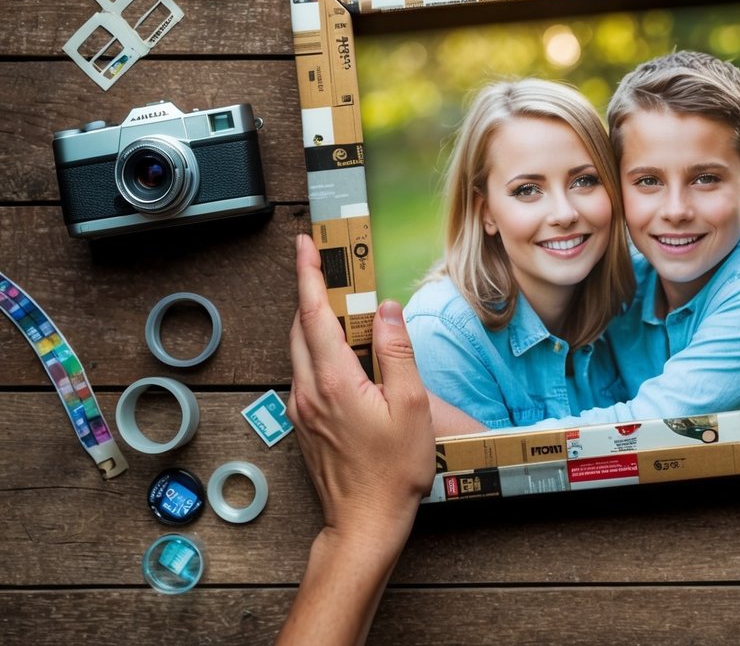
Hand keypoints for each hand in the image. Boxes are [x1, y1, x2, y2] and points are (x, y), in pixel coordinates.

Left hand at [287, 233, 435, 554]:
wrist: (364, 523)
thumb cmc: (393, 471)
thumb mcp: (410, 406)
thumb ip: (396, 352)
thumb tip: (388, 310)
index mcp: (333, 381)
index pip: (314, 313)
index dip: (308, 275)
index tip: (305, 246)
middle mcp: (308, 391)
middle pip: (300, 327)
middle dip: (309, 292)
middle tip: (323, 266)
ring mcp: (301, 410)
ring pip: (299, 351)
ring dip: (314, 322)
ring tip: (337, 306)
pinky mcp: (305, 425)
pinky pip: (305, 374)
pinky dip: (317, 351)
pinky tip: (341, 356)